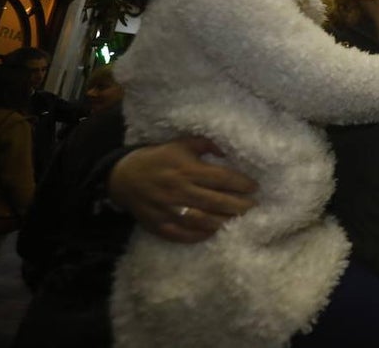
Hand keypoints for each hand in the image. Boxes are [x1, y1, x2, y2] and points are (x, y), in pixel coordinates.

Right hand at [108, 137, 257, 242]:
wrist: (123, 177)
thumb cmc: (158, 158)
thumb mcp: (181, 143)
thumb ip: (206, 144)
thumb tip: (227, 148)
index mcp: (187, 170)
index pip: (221, 178)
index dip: (241, 183)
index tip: (255, 187)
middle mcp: (179, 191)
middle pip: (216, 202)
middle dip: (239, 206)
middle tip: (255, 207)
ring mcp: (169, 211)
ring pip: (203, 221)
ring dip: (224, 222)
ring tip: (241, 222)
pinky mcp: (159, 226)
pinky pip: (184, 235)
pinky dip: (202, 235)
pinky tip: (216, 231)